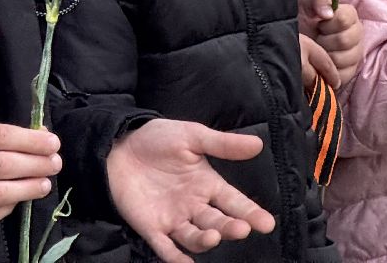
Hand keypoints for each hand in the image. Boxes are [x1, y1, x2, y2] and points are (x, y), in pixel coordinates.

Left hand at [108, 119, 274, 262]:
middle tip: (240, 229)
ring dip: (206, 239)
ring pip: (195, 236)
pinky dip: (175, 257)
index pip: (235, 202)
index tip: (267, 224)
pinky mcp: (151, 228)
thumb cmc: (158, 139)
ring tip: (214, 236)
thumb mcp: (193, 136)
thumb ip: (223, 144)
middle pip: (218, 221)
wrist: (119, 146)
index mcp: (208, 184)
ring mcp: (173, 218)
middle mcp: (195, 205)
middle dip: (231, 227)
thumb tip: (258, 145)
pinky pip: (165, 247)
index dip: (251, 213)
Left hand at [299, 0, 363, 86]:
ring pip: (343, 58)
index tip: (318, 24)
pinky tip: (321, 64)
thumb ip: (318, 1)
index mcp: (349, 15)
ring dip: (325, 56)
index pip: (344, 19)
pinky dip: (328, 71)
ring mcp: (355, 54)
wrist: (296, 42)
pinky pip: (343, 74)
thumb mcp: (306, 6)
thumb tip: (328, 13)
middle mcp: (357, 34)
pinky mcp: (350, 72)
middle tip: (316, 39)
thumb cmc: (302, 21)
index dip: (327, 24)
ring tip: (318, 51)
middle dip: (324, 41)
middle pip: (344, 40)